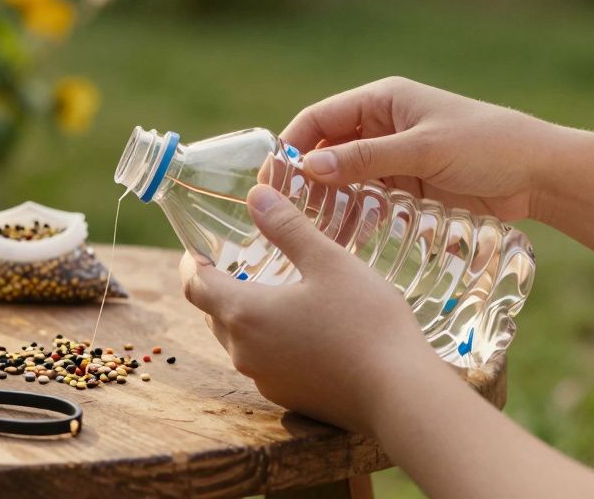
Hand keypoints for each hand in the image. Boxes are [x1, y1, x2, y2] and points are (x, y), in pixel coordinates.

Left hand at [179, 183, 439, 433]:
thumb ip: (287, 227)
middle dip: (219, 286)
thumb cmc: (366, 322)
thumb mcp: (328, 261)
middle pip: (213, 313)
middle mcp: (244, 352)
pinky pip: (263, 362)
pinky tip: (299, 327)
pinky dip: (268, 339)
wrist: (401, 395)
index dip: (191, 263)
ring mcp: (265, 380)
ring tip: (270, 290)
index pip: (194, 285)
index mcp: (244, 314)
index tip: (199, 247)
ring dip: (243, 314)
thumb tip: (255, 195)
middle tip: (238, 262)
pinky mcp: (289, 397)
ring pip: (238, 340)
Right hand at [282, 76, 560, 220]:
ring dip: (327, 200)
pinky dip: (352, 214)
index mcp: (382, 100)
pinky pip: (368, 199)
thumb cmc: (487, 146)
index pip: (319, 119)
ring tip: (308, 229)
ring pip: (345, 178)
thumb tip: (307, 168)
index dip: (291, 146)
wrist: (543, 174)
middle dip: (305, 178)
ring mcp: (394, 157)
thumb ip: (365, 159)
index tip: (272, 178)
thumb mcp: (423, 149)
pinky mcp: (408, 186)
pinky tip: (341, 236)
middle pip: (327, 150)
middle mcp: (383, 126)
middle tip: (283, 211)